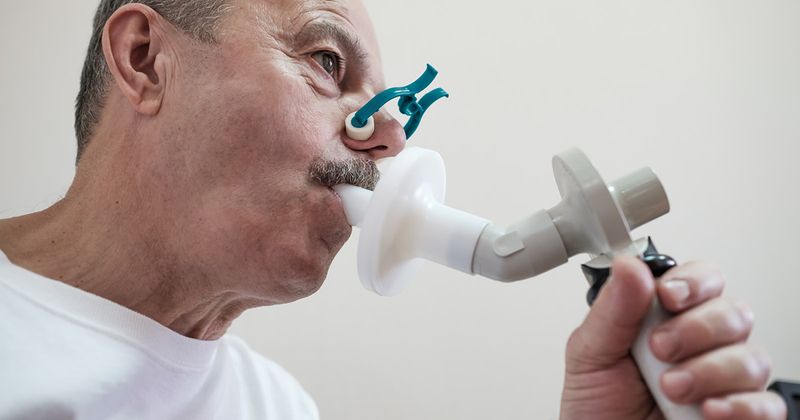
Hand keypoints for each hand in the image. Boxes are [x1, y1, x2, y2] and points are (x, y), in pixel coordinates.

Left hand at [559, 256, 785, 419]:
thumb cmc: (598, 406)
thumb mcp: (591, 353)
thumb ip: (613, 309)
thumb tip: (629, 265)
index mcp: (666, 318)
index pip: (702, 280)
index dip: (692, 282)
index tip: (668, 296)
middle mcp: (702, 344)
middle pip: (733, 313)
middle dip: (697, 329)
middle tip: (661, 349)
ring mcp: (724, 380)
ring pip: (752, 357)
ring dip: (710, 371)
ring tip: (671, 388)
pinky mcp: (740, 416)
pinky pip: (767, 404)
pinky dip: (740, 406)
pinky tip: (707, 409)